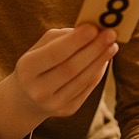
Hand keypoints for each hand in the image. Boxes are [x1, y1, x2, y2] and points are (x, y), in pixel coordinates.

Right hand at [0, 25, 117, 138]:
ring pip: (83, 80)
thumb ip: (62, 36)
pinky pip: (87, 89)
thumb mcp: (39, 47)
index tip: (94, 28)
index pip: (55, 54)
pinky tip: (104, 60)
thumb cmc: (37, 63)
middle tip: (111, 35)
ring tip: (112, 46)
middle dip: (94, 49)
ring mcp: (53, 103)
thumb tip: (92, 29)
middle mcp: (38, 89)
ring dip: (100, 61)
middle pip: (71, 68)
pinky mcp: (66, 110)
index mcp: (27, 69)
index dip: (76, 41)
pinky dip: (97, 73)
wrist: (26, 98)